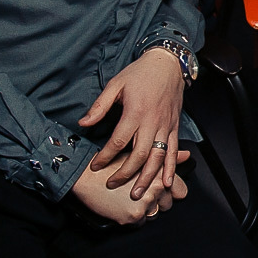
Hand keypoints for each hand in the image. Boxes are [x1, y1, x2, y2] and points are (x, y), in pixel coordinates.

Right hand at [69, 156, 188, 224]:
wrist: (87, 176)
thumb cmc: (112, 166)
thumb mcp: (141, 159)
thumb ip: (167, 159)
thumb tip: (187, 155)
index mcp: (160, 175)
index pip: (180, 191)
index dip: (171, 192)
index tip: (161, 191)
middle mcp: (156, 190)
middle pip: (167, 205)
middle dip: (156, 202)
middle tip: (138, 195)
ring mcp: (145, 204)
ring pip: (153, 214)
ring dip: (144, 211)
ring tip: (128, 199)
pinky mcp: (133, 216)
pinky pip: (139, 223)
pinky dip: (131, 218)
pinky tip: (122, 206)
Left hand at [79, 48, 186, 197]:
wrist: (168, 64)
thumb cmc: (140, 73)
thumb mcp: (115, 85)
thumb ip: (100, 106)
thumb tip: (83, 123)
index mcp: (135, 112)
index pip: (118, 141)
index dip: (105, 157)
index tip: (95, 166)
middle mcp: (152, 122)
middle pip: (139, 155)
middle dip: (125, 174)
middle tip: (113, 185)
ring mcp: (165, 126)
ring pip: (157, 157)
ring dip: (148, 177)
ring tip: (139, 193)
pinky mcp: (174, 127)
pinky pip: (173, 151)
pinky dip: (171, 168)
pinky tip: (167, 182)